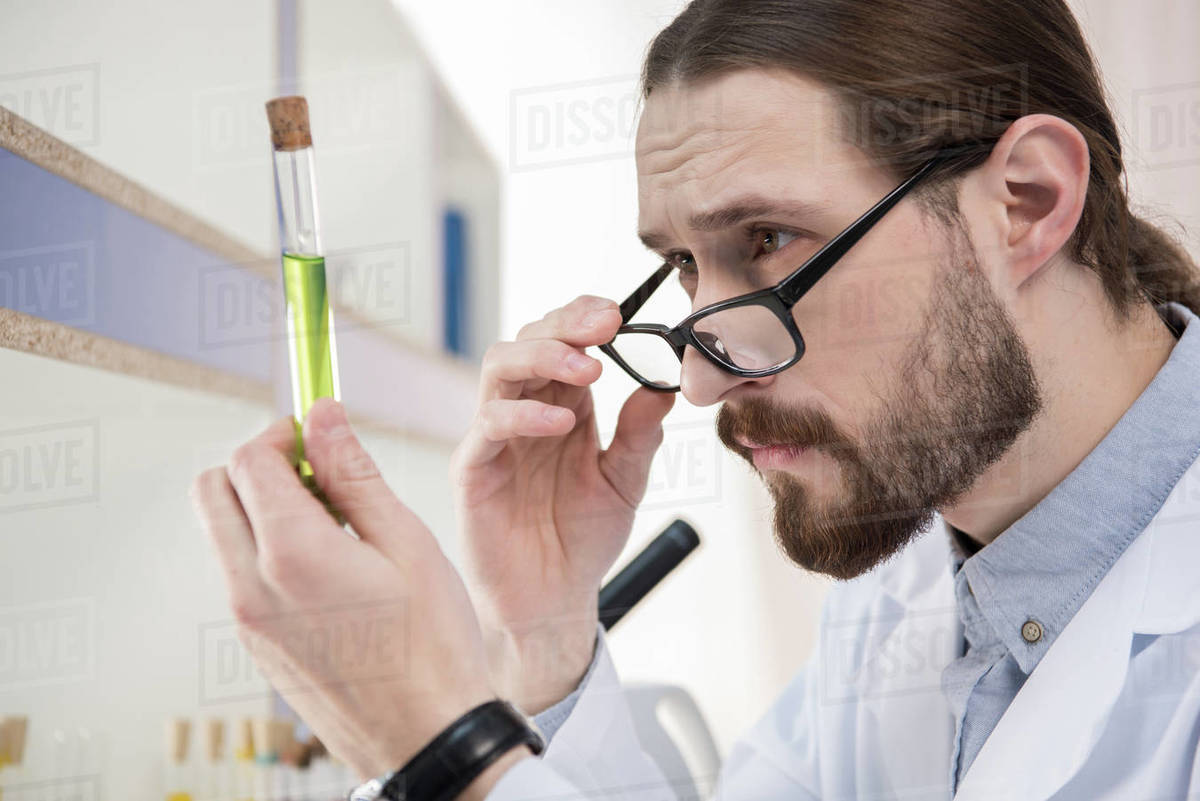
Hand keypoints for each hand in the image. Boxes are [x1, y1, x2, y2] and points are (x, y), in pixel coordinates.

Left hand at [191, 399, 521, 785]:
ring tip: (335, 524)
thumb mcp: (407, 543)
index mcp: (292, 555)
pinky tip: (331, 565)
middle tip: (317, 472)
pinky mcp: (256, 645)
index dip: (283, 434)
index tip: (318, 435)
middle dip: (258, 465)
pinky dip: (267, 549)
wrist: (427, 737)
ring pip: (224, 532)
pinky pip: (240, 573)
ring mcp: (248, 621)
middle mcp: (253, 587)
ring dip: (262, 508)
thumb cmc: (432, 645)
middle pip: (215, 490)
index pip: (251, 460)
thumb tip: (324, 417)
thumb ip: (356, 475)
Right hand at [450, 296, 675, 712]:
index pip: (565, 342)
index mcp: (563, 404)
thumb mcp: (626, 481)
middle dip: (565, 325)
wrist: (553, 599)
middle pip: (528, 341)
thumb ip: (640, 434)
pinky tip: (560, 422)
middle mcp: (525, 410)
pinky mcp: (474, 469)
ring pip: (499, 369)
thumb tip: (665, 387)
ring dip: (542, 355)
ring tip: (587, 367)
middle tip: (605, 325)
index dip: (585, 319)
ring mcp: (495, 437)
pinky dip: (522, 415)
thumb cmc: (582, 537)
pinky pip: (487, 428)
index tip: (619, 312)